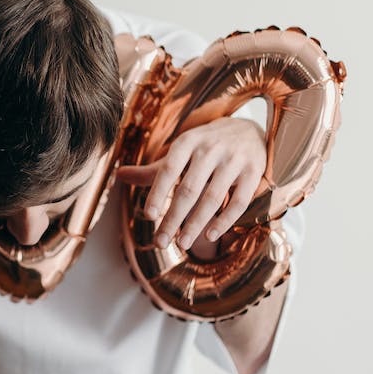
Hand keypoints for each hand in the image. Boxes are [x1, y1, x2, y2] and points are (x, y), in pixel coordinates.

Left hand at [115, 118, 265, 252]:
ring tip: (181, 244)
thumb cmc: (204, 147)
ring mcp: (234, 160)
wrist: (248, 130)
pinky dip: (224, 221)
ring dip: (196, 224)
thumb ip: (151, 170)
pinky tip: (209, 236)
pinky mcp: (254, 172)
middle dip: (173, 218)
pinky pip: (238, 201)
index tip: (148, 216)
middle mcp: (210, 148)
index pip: (168, 170)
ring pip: (213, 198)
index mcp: (187, 142)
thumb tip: (118, 175)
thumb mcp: (179, 153)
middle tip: (160, 242)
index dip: (158, 193)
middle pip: (189, 189)